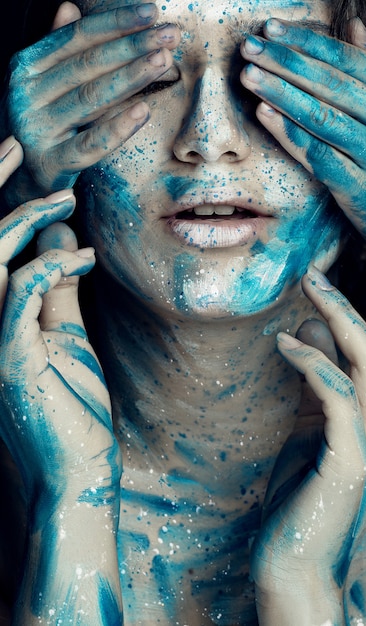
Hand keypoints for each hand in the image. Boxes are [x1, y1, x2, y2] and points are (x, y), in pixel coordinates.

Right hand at [0, 136, 118, 500]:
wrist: (76, 465)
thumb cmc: (71, 402)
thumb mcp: (64, 335)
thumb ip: (58, 290)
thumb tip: (62, 243)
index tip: (14, 162)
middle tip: (22, 152)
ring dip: (24, 220)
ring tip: (65, 199)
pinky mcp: (11, 359)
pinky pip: (19, 295)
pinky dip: (49, 266)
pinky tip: (82, 258)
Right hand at [5, 1, 179, 203]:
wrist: (18, 176)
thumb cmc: (39, 124)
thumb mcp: (41, 82)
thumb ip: (57, 48)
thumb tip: (70, 8)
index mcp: (26, 66)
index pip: (77, 38)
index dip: (115, 23)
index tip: (152, 13)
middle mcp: (27, 93)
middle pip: (88, 64)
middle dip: (133, 46)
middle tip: (170, 35)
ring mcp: (37, 128)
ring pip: (91, 98)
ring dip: (131, 77)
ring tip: (164, 62)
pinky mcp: (51, 162)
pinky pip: (90, 144)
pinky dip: (117, 128)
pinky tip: (144, 111)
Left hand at [240, 18, 365, 250]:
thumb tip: (354, 25)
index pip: (349, 59)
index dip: (307, 41)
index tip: (271, 28)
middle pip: (331, 84)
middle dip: (286, 62)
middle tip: (249, 47)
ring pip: (322, 117)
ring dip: (281, 93)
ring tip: (249, 76)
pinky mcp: (358, 187)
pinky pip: (318, 155)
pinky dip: (289, 134)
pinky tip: (264, 114)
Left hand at [251, 228, 365, 624]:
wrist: (296, 560)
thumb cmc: (306, 491)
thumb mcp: (315, 423)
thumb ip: (321, 377)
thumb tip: (309, 326)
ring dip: (342, 312)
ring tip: (310, 281)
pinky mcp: (350, 462)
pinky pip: (336, 394)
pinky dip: (311, 360)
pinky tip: (283, 342)